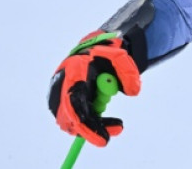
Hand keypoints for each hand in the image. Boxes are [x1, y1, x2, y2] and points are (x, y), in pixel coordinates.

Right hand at [48, 31, 143, 146]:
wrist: (91, 51)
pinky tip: (102, 117)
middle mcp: (61, 85)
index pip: (75, 104)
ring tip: (115, 122)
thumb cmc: (105, 54)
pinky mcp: (60, 103)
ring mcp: (58, 95)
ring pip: (72, 122)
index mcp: (74, 71)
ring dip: (93, 127)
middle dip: (93, 130)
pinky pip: (73, 121)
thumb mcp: (120, 57)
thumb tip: (133, 92)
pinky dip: (89, 124)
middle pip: (70, 119)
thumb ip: (128, 72)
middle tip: (119, 129)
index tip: (104, 140)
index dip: (87, 125)